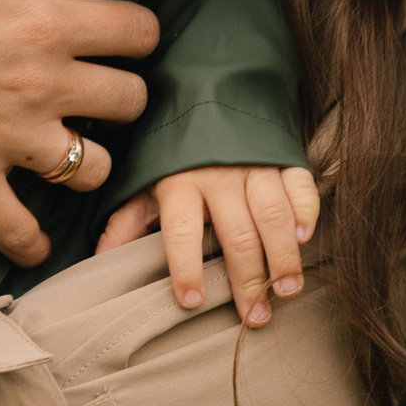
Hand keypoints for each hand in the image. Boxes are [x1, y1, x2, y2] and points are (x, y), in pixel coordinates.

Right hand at [0, 0, 160, 268]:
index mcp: (41, 20)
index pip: (138, 33)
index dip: (137, 30)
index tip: (120, 33)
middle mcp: (37, 85)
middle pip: (130, 101)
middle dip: (121, 91)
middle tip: (96, 86)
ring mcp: (4, 139)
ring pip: (95, 169)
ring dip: (89, 158)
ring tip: (68, 145)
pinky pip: (19, 231)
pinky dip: (33, 239)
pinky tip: (37, 235)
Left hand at [95, 166, 321, 325]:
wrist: (208, 88)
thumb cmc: (173, 151)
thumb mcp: (144, 181)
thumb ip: (127, 224)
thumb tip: (99, 263)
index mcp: (178, 183)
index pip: (180, 232)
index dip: (185, 268)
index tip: (191, 302)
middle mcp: (218, 174)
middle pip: (236, 234)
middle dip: (248, 280)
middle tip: (256, 317)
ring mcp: (254, 163)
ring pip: (272, 215)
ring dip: (283, 256)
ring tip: (287, 290)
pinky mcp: (283, 155)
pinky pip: (300, 186)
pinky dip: (305, 213)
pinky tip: (304, 240)